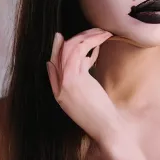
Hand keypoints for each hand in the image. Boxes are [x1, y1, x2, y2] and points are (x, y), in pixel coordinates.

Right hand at [47, 29, 121, 144]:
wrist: (106, 129)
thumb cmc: (101, 114)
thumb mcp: (88, 94)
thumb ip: (83, 77)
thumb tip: (85, 58)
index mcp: (59, 91)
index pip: (54, 62)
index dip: (58, 47)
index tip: (65, 36)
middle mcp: (59, 85)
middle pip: (60, 52)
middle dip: (77, 37)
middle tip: (93, 31)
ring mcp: (64, 82)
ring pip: (69, 47)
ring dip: (87, 35)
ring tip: (102, 32)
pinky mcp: (74, 79)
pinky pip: (79, 50)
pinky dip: (91, 40)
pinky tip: (102, 39)